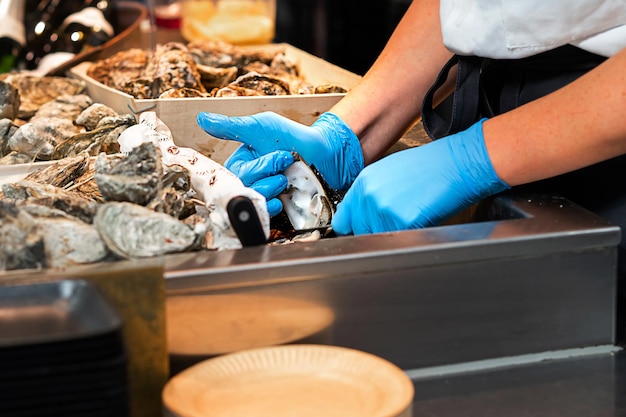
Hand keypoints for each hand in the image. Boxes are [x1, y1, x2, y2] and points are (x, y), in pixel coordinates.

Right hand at [196, 112, 363, 213]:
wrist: (326, 153)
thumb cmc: (294, 137)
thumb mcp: (261, 127)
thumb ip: (231, 127)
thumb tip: (202, 118)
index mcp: (241, 163)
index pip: (233, 174)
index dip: (253, 167)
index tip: (274, 157)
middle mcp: (249, 181)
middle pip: (243, 188)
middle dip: (264, 176)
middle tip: (284, 164)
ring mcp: (263, 196)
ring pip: (253, 202)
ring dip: (270, 190)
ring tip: (286, 180)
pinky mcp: (276, 210)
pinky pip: (263, 216)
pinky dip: (270, 210)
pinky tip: (280, 203)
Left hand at [331, 119, 509, 234]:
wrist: (458, 164)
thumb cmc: (431, 168)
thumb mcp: (390, 173)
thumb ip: (371, 193)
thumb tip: (362, 214)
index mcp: (363, 182)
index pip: (343, 219)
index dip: (355, 227)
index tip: (363, 230)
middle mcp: (368, 195)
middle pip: (359, 232)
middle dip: (375, 232)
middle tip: (396, 222)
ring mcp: (382, 209)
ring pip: (377, 239)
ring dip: (392, 236)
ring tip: (411, 218)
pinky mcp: (400, 221)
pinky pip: (397, 241)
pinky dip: (407, 238)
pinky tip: (419, 221)